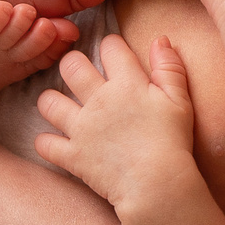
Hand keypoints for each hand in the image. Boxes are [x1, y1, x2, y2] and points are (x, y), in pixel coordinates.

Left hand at [32, 35, 199, 211]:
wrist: (157, 184)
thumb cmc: (172, 143)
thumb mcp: (180, 101)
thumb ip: (169, 68)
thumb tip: (161, 39)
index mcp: (127, 83)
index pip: (110, 46)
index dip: (112, 46)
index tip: (114, 53)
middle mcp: (98, 100)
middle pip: (70, 65)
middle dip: (72, 64)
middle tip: (79, 73)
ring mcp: (81, 127)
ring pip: (48, 101)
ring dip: (51, 101)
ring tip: (60, 106)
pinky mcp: (72, 155)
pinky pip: (45, 144)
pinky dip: (47, 143)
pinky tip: (55, 142)